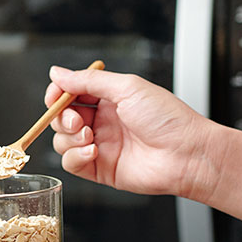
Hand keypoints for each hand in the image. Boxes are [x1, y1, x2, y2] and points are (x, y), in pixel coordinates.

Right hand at [45, 66, 220, 202]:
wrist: (186, 154)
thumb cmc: (168, 119)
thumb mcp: (127, 88)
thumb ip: (89, 81)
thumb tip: (58, 73)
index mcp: (109, 99)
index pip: (71, 94)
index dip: (58, 94)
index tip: (55, 96)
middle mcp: (102, 122)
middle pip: (61, 118)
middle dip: (62, 117)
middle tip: (77, 119)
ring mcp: (100, 146)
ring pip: (62, 141)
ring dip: (69, 137)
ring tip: (89, 136)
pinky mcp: (99, 169)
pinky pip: (71, 163)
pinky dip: (75, 156)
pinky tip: (93, 151)